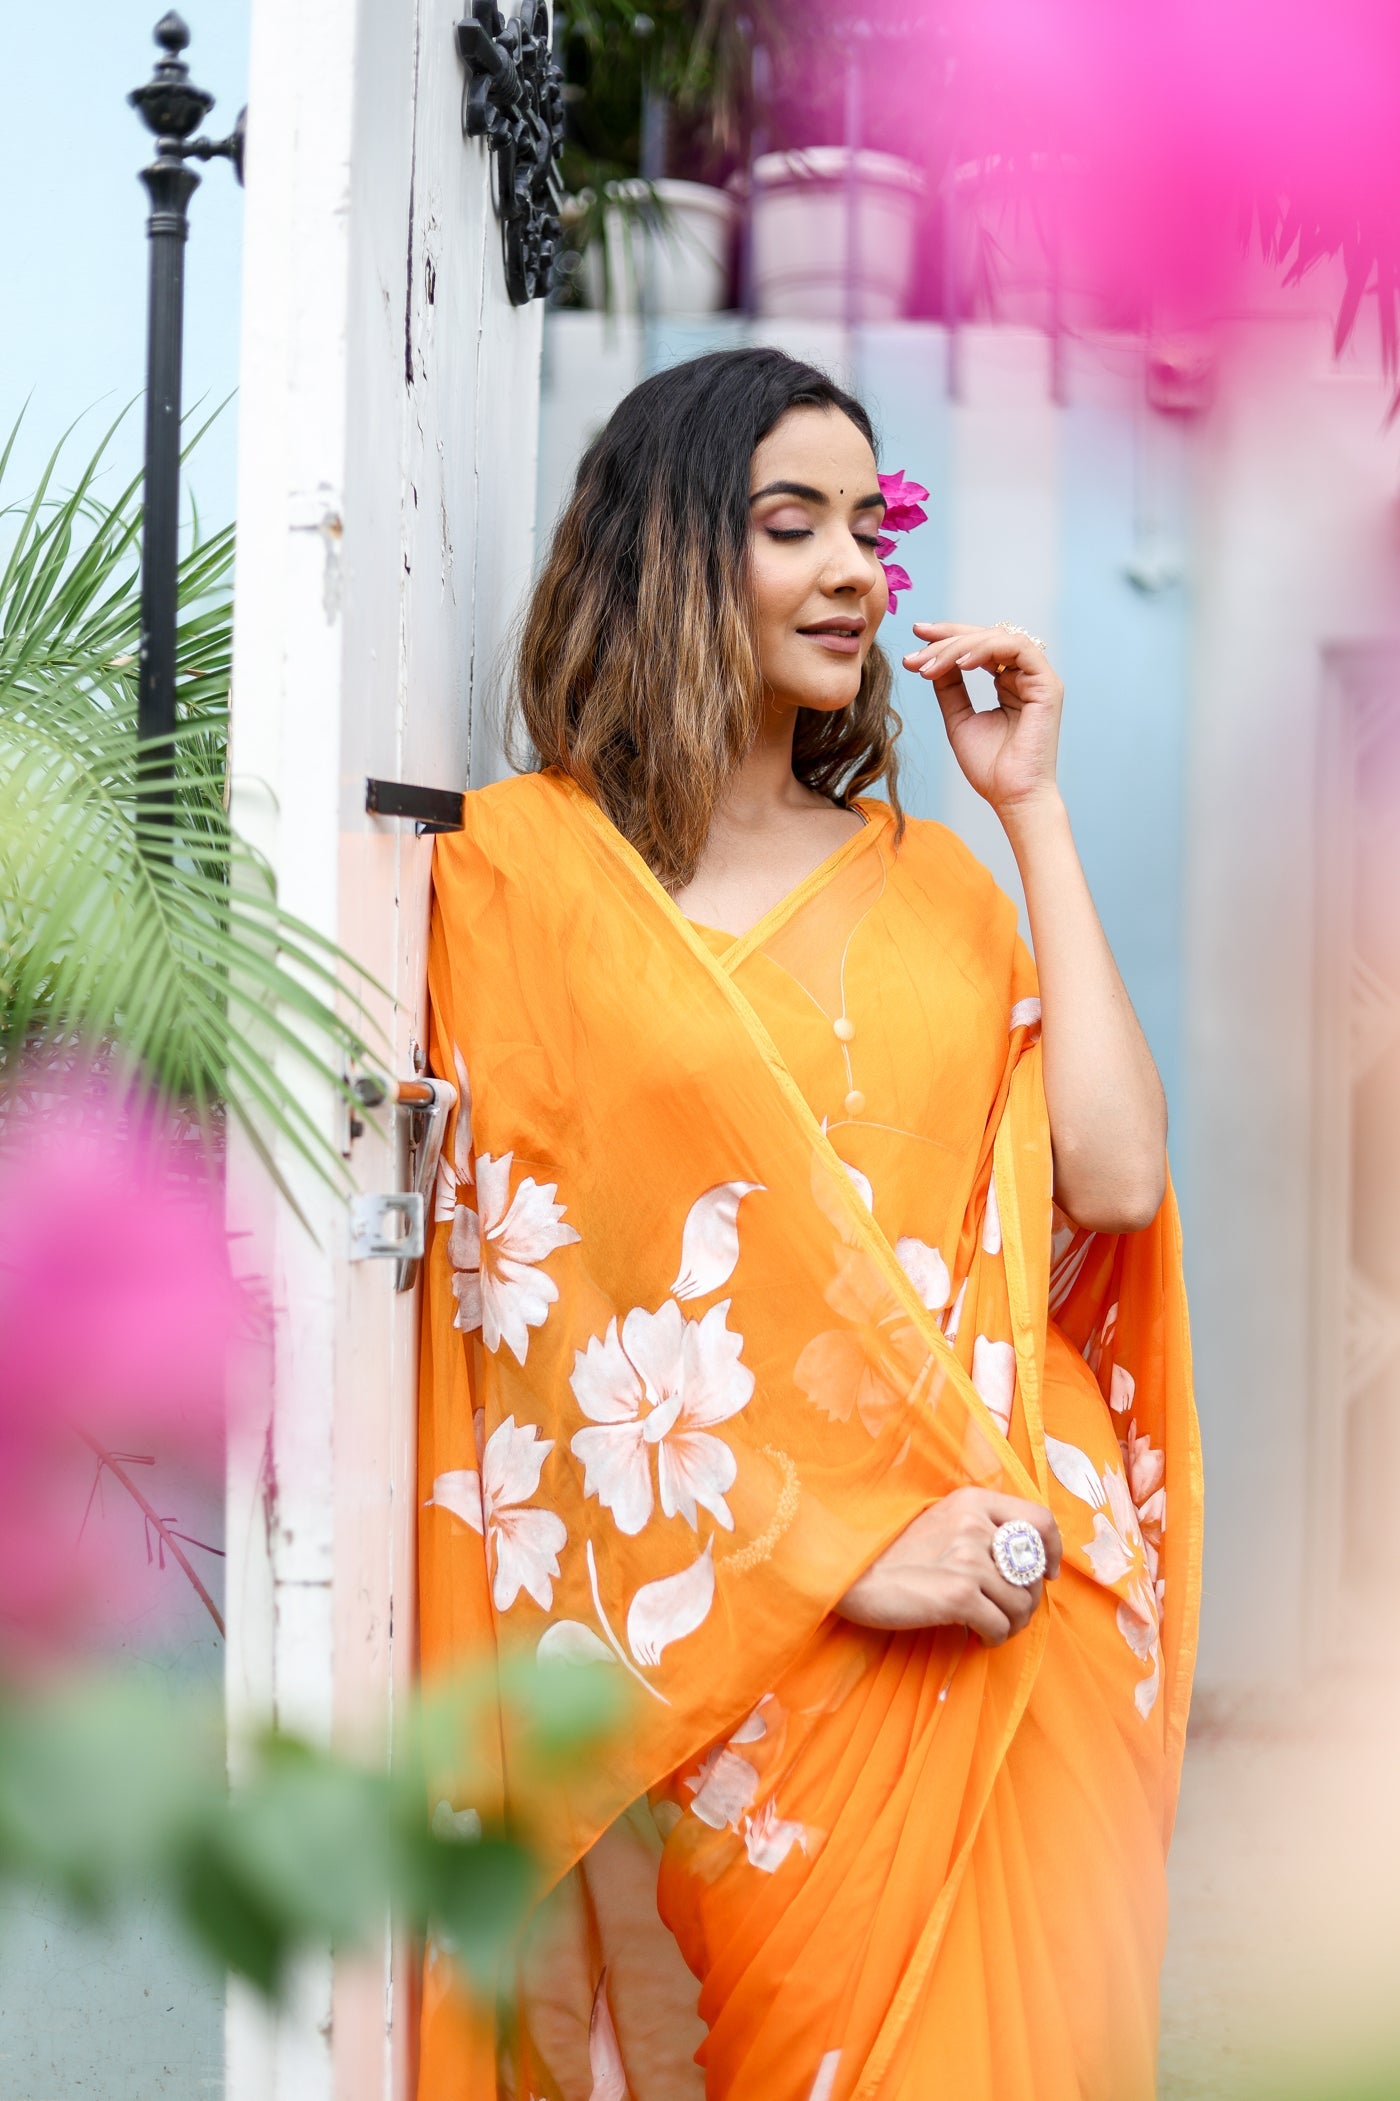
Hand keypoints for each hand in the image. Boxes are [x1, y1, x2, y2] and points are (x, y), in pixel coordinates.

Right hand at [835, 1488, 1060, 1643]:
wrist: (850, 1573)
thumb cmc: (895, 1553)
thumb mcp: (940, 1521)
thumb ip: (980, 1528)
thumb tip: (1027, 1560)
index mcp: (973, 1501)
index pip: (1040, 1521)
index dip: (1052, 1552)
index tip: (1048, 1573)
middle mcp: (975, 1525)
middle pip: (1035, 1570)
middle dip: (1030, 1598)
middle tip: (1011, 1612)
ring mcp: (968, 1559)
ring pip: (1022, 1603)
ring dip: (1013, 1623)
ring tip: (991, 1626)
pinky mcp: (958, 1595)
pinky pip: (1001, 1626)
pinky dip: (995, 1638)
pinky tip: (977, 1637)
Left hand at [903, 621, 1063, 815]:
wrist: (1011, 797)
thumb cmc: (989, 767)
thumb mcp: (959, 718)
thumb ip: (949, 687)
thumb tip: (930, 658)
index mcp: (1008, 683)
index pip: (978, 647)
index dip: (947, 637)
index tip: (916, 636)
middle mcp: (1024, 676)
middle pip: (986, 637)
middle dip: (948, 637)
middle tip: (917, 643)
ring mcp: (1038, 679)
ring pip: (998, 639)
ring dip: (960, 646)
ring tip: (930, 664)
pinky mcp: (1047, 684)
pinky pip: (1017, 648)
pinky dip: (986, 650)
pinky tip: (959, 664)